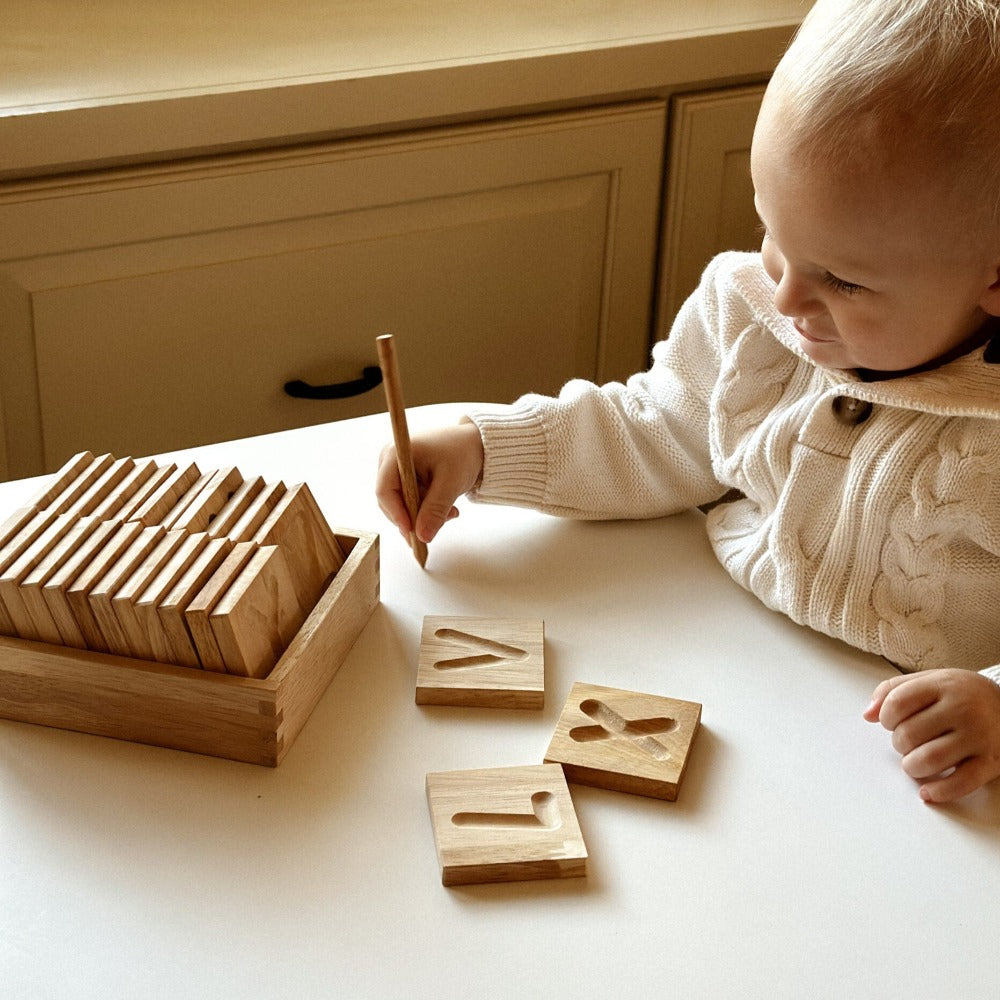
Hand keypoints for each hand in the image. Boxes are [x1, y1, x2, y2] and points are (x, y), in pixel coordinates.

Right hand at [375, 421, 484, 544]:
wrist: (474, 443)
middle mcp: (390, 460)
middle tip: (440, 523)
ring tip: (451, 512)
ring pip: (401, 504)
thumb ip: (436, 510)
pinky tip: (447, 508)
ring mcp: (396, 469)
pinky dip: (426, 508)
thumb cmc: (462, 453)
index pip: (385, 490)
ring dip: (424, 515)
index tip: (412, 532)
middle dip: (414, 517)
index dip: (396, 514)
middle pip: (390, 500)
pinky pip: (409, 501)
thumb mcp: (451, 482)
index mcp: (396, 453)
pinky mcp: (405, 478)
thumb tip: (423, 536)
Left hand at [864, 668, 999, 802]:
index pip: (897, 702)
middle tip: (908, 742)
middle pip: (909, 733)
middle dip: (899, 743)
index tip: (890, 722)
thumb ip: (894, 691)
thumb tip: (868, 714)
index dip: (885, 716)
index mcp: (943, 686)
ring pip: (929, 759)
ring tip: (915, 762)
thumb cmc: (964, 695)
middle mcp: (962, 709)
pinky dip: (938, 791)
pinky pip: (960, 783)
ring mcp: (978, 737)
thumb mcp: (930, 681)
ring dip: (912, 767)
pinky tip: (927, 791)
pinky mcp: (991, 762)